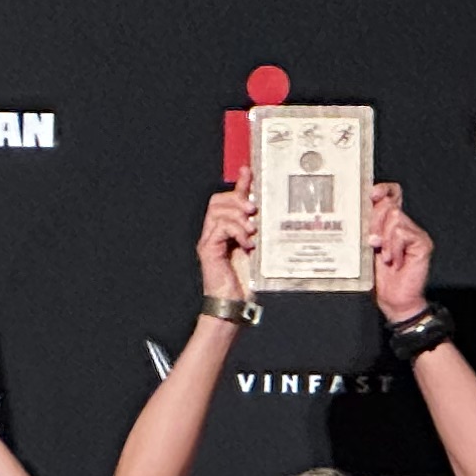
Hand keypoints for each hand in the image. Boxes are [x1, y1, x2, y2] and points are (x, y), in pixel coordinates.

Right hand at [197, 180, 259, 301]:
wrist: (236, 304)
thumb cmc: (247, 282)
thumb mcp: (259, 249)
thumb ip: (259, 230)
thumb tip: (268, 213)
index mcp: (226, 231)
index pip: (228, 199)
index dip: (238, 183)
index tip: (248, 171)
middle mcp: (214, 233)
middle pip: (218, 200)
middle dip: (237, 200)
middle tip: (253, 210)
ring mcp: (209, 240)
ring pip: (218, 211)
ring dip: (238, 217)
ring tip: (251, 230)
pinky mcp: (208, 249)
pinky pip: (219, 227)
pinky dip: (235, 232)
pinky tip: (247, 244)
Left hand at [371, 181, 433, 318]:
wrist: (395, 301)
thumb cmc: (381, 278)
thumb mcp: (368, 248)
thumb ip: (368, 228)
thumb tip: (364, 209)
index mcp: (392, 224)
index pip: (392, 195)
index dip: (384, 189)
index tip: (372, 194)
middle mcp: (406, 225)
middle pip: (390, 205)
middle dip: (375, 221)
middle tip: (373, 242)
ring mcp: (416, 233)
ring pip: (395, 217)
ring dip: (385, 238)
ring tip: (385, 256)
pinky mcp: (423, 243)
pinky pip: (402, 233)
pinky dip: (394, 247)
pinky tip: (395, 261)